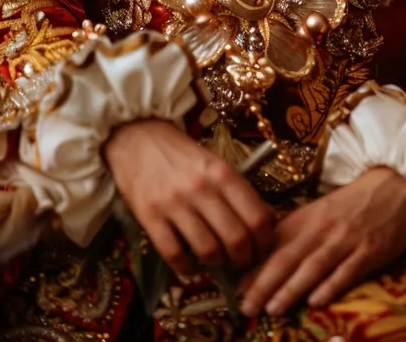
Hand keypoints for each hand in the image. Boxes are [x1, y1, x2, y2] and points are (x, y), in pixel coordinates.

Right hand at [104, 119, 274, 276]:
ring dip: (216, 263)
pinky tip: (190, 263)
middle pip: (236, 239)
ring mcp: (174, 203)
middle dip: (243, 259)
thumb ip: (239, 190)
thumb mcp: (216, 163)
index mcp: (223, 173)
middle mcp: (201, 188)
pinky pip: (174, 255)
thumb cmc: (181, 154)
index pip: (257, 217)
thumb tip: (267, 221)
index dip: (265, 242)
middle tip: (240, 261)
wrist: (138, 138)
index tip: (261, 249)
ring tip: (215, 259)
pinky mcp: (149, 216)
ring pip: (208, 250)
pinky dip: (187, 268)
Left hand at [239, 166, 405, 316]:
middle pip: (288, 257)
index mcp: (307, 218)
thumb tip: (265, 258)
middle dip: (264, 283)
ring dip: (291, 288)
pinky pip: (347, 270)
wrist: (393, 184)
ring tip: (272, 308)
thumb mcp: (319, 212)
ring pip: (313, 266)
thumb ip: (296, 233)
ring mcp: (346, 239)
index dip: (255, 267)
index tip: (236, 288)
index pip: (274, 245)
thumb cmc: (352, 203)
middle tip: (246, 306)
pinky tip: (316, 302)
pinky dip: (330, 286)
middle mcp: (322, 228)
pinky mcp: (370, 250)